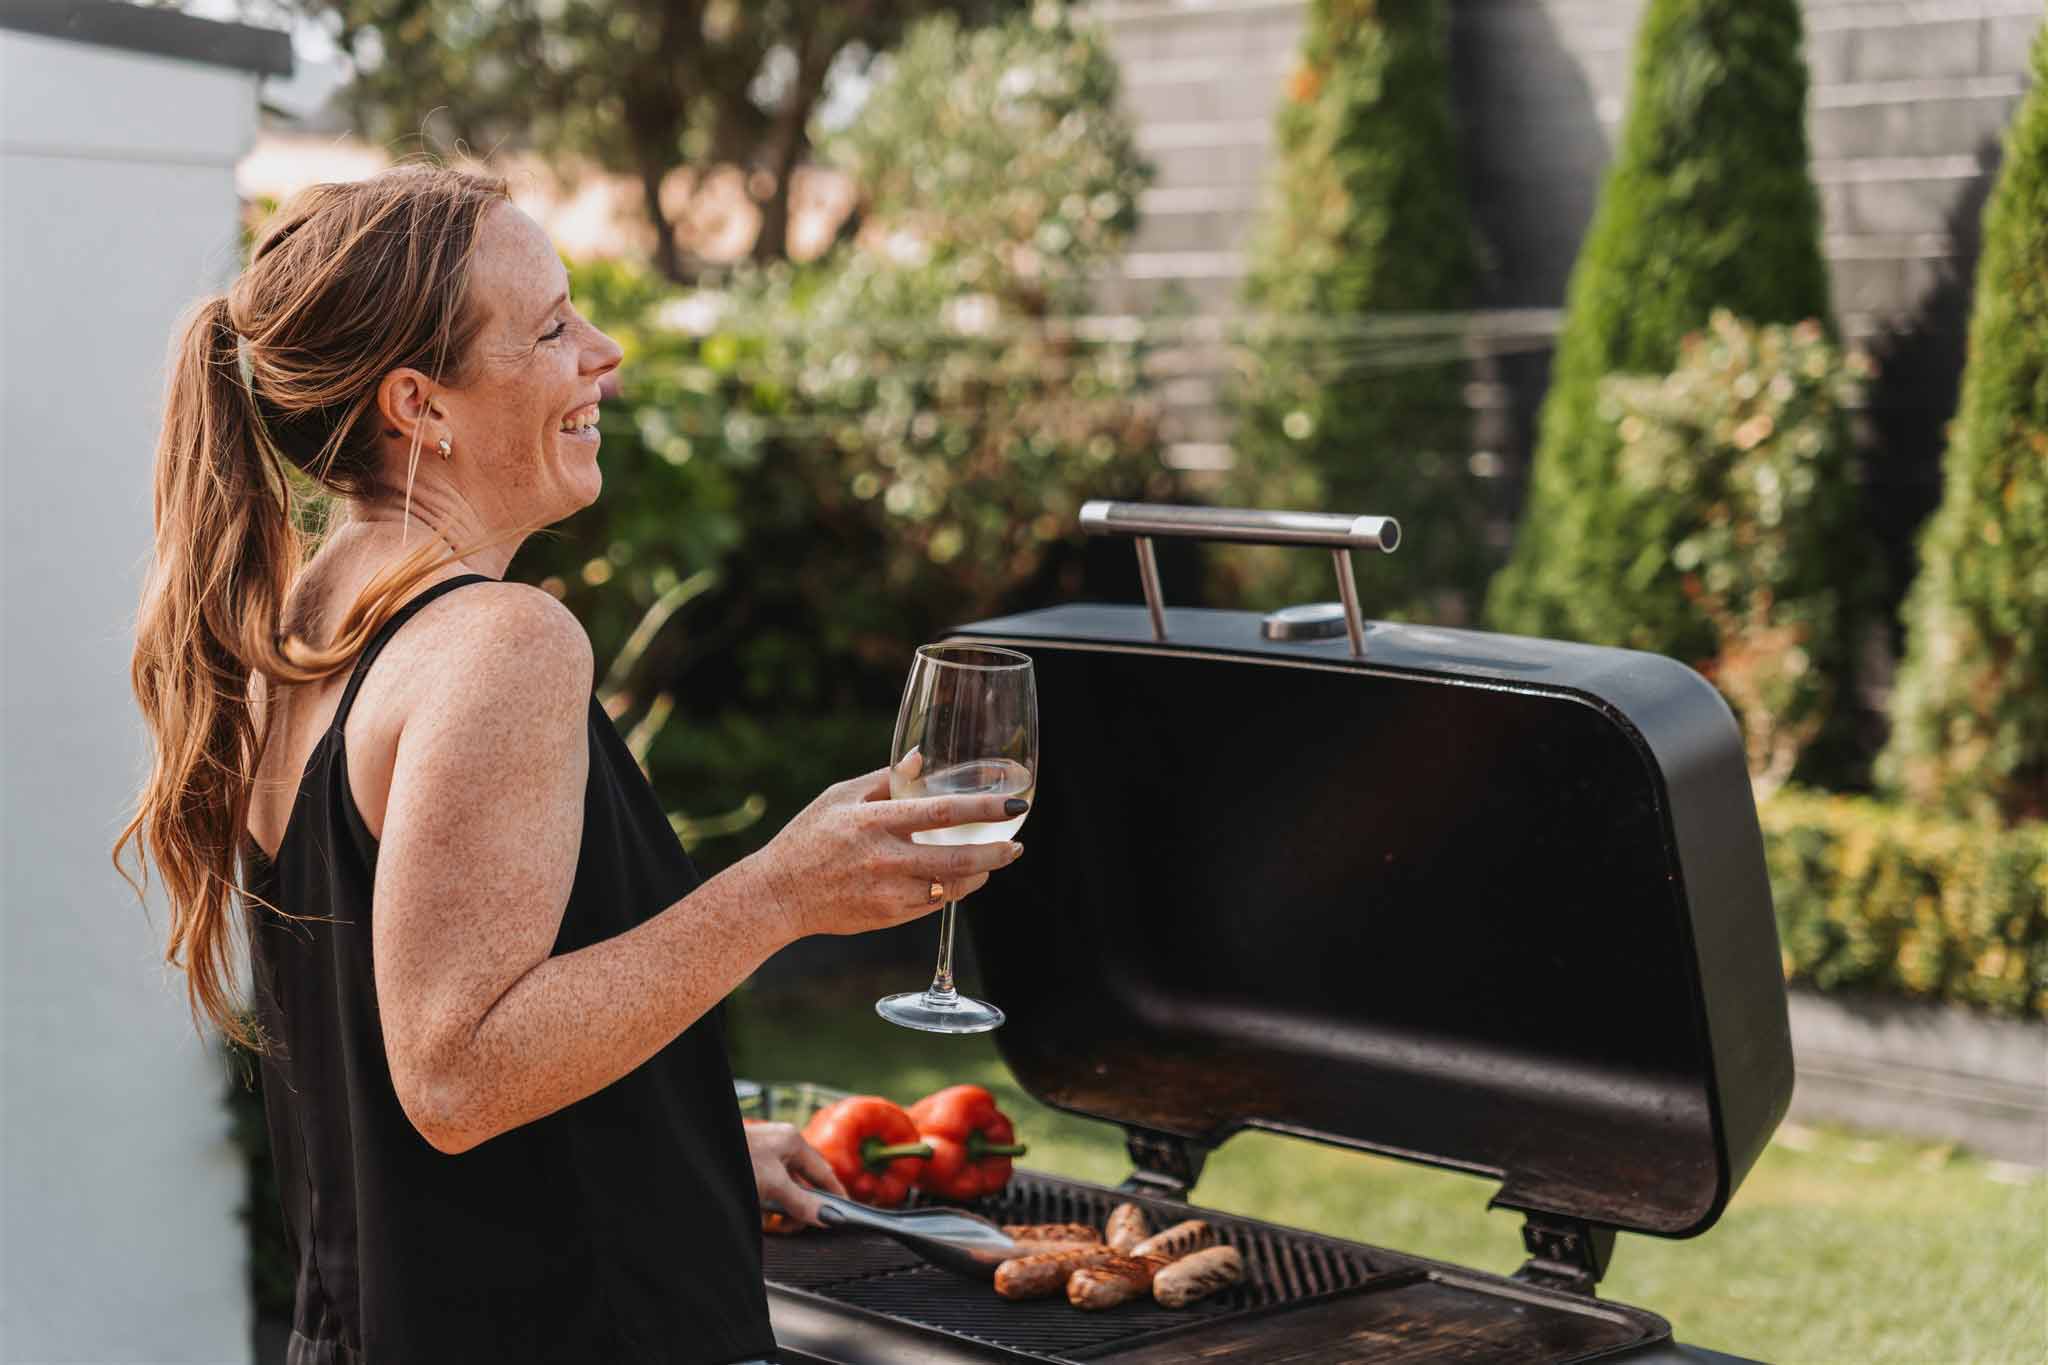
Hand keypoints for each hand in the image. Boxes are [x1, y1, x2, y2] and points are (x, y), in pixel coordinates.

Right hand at [742, 752, 1025, 941]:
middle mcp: (885, 859)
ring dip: (979, 873)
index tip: (1014, 805)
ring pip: (951, 887)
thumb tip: (921, 758)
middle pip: (957, 858)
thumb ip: (885, 779)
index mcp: (874, 822)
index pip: (941, 813)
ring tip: (992, 859)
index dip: (983, 808)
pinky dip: (952, 890)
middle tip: (1016, 845)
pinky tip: (958, 877)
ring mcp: (889, 892)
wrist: (779, 895)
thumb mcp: (839, 797)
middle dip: (996, 852)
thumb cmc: (808, 838)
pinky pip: (934, 904)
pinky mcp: (889, 917)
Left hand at [746, 1121, 845, 1227]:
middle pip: (801, 1185)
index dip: (835, 1194)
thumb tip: (830, 1216)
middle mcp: (779, 1147)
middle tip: (789, 1227)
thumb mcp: (774, 1184)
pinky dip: (762, 1207)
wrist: (704, 1156)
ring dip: (776, 1212)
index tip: (843, 1214)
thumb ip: (803, 1202)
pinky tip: (758, 1214)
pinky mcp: (750, 1169)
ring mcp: (762, 1157)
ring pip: (780, 1192)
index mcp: (792, 1142)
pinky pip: (764, 1193)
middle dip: (797, 1209)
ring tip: (766, 1221)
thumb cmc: (738, 1160)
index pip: (823, 1171)